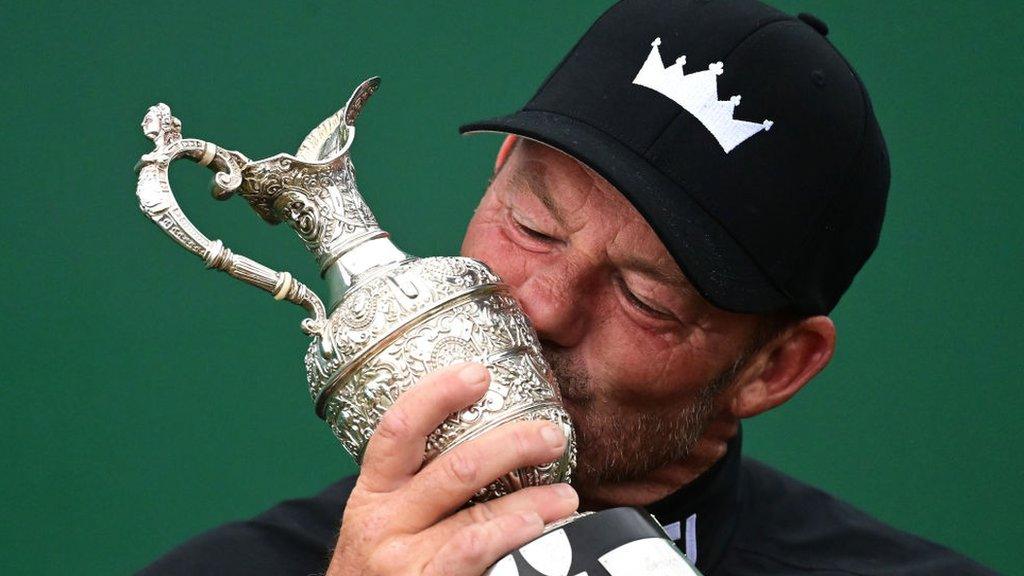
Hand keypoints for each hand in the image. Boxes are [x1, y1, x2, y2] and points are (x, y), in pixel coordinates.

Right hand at [326, 362, 578, 575]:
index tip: (479, 373)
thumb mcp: (385, 519)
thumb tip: (491, 443)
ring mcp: (399, 559)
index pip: (399, 428)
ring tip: (566, 495)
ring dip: (532, 499)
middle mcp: (382, 521)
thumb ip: (420, 485)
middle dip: (513, 445)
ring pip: (475, 514)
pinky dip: (510, 535)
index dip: (438, 394)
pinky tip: (536, 527)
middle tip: (552, 435)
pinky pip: (472, 552)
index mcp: (373, 490)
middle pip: (455, 468)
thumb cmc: (383, 566)